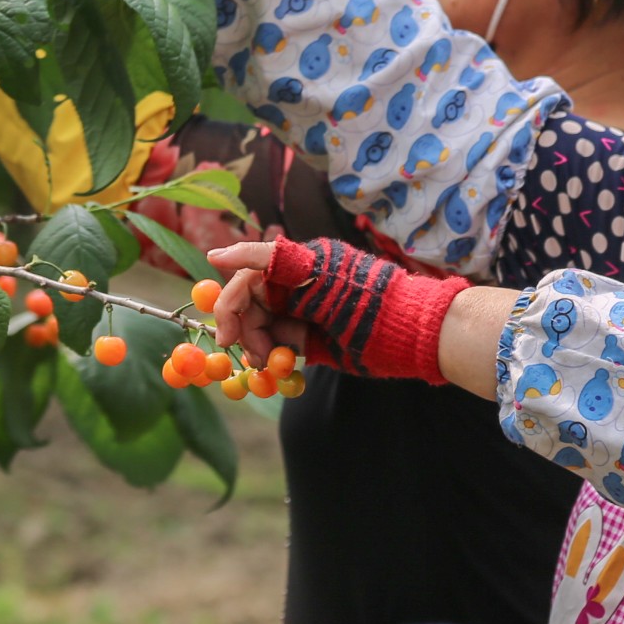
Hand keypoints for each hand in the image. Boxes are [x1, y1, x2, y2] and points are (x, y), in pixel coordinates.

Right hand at [203, 236, 470, 382]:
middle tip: (252, 356)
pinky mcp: (313, 344)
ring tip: (274, 363)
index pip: (247, 282)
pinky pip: (281, 352)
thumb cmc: (362, 296)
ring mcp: (303, 318)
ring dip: (261, 350)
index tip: (225, 335)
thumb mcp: (312, 270)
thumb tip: (216, 254)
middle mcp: (294, 291)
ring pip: (263, 333)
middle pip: (250, 310)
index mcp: (292, 268)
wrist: (407, 331)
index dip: (230, 306)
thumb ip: (265, 259)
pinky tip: (285, 368)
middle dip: (246, 333)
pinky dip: (277, 362)